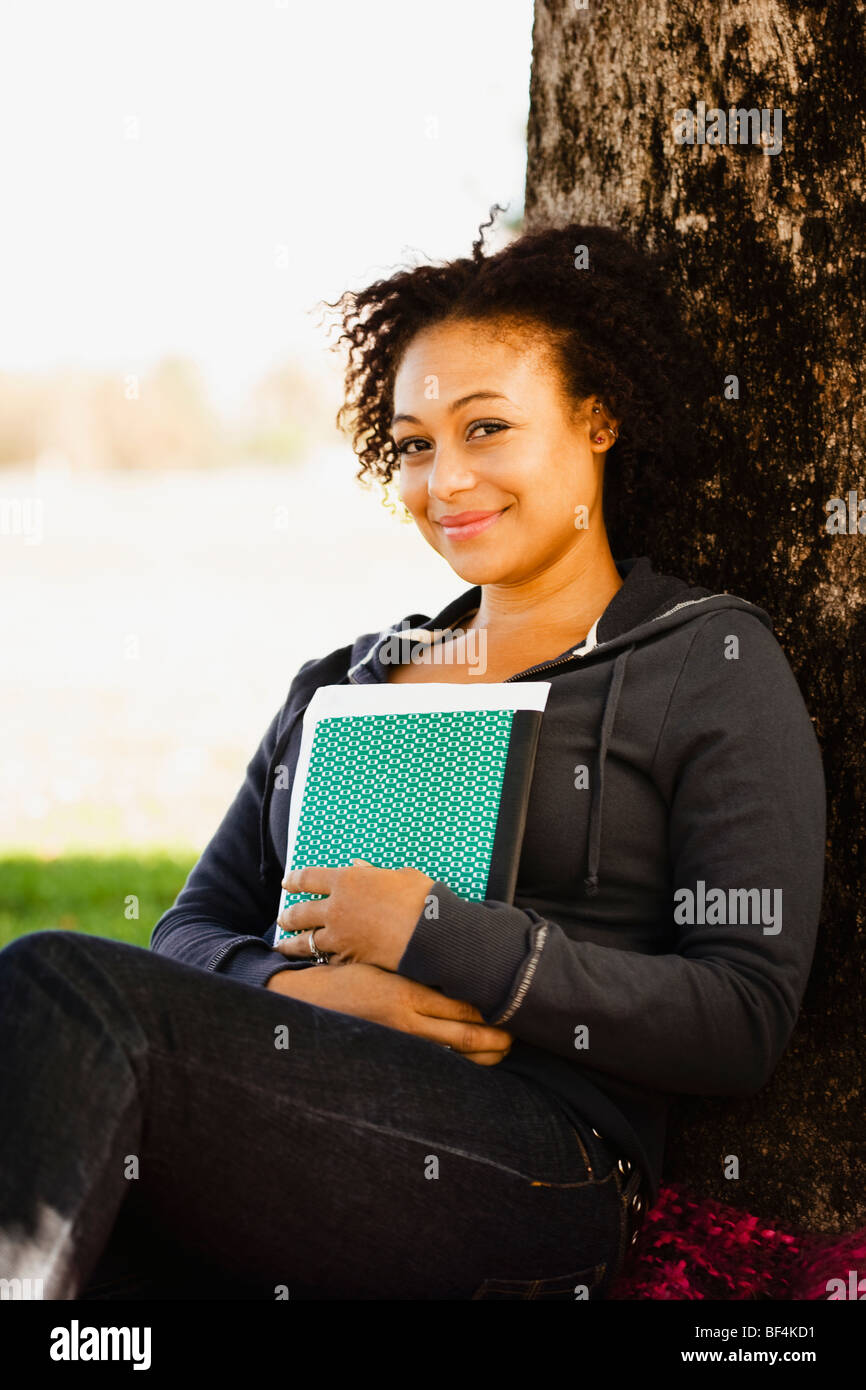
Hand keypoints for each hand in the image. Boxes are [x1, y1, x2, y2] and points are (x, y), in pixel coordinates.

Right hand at [266, 960, 513, 1065]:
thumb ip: (416, 960)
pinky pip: (434, 1060)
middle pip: (466, 1035)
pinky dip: (458, 1061)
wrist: (307, 999)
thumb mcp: (382, 959)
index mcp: (407, 991)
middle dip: (497, 1038)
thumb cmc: (345, 972)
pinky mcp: (394, 1049)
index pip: (463, 1003)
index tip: (512, 1003)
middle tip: (519, 1035)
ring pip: (453, 1054)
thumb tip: (451, 954)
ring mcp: (401, 1040)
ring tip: (503, 1049)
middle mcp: (407, 1019)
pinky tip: (473, 1059)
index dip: (492, 1007)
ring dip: (483, 1055)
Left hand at [274, 859, 434, 972]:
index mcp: (346, 881)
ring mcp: (340, 937)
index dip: (295, 880)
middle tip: (282, 918)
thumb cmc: (421, 898)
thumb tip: (358, 867)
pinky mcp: (349, 959)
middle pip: (299, 912)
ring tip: (284, 947)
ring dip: (291, 945)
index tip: (287, 883)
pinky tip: (316, 963)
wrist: (431, 935)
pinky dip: (320, 961)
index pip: (308, 878)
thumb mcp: (400, 875)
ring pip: (305, 942)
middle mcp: (336, 909)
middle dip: (287, 916)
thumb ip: (373, 873)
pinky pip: (327, 960)